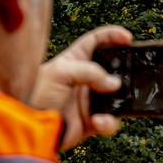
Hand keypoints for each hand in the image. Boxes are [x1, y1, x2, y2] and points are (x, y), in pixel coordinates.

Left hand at [27, 25, 132, 150]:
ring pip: (117, 97)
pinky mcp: (92, 121)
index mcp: (75, 60)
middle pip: (113, 69)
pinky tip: (97, 121)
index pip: (96, 41)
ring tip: (114, 101)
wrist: (31, 126)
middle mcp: (85, 79)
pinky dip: (108, 122)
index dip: (112, 36)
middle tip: (132, 73)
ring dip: (120, 100)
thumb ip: (90, 71)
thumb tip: (115, 83)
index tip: (127, 38)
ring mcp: (89, 100)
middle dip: (124, 71)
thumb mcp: (61, 72)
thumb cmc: (38, 95)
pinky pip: (110, 121)